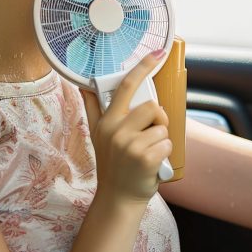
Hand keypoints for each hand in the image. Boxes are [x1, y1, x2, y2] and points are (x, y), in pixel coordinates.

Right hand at [81, 51, 171, 202]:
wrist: (118, 197)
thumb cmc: (112, 164)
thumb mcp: (98, 135)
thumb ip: (93, 109)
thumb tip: (83, 85)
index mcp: (107, 121)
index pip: (125, 87)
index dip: (142, 67)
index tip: (156, 53)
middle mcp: (117, 131)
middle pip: (152, 106)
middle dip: (157, 118)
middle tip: (150, 132)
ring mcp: (131, 146)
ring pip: (162, 127)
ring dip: (161, 139)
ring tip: (149, 151)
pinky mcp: (146, 159)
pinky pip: (167, 143)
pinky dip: (165, 153)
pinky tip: (153, 163)